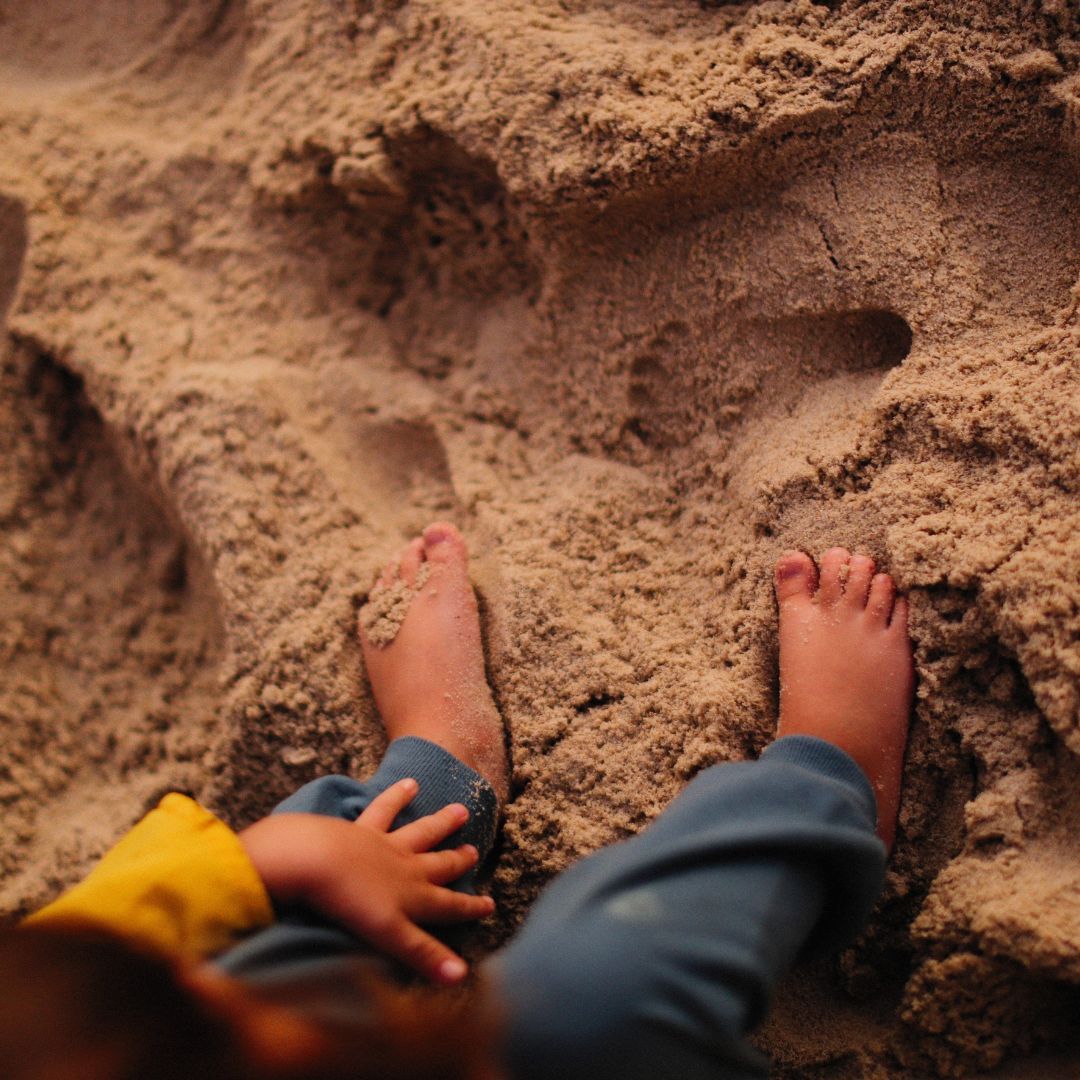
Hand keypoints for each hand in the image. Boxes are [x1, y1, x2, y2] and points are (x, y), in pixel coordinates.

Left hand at [239, 779, 494, 983]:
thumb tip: (461, 976)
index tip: (489, 904)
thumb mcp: (390, 936)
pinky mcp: (362, 829)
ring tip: (459, 809)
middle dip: (458, 860)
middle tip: (475, 851)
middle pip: (439, 864)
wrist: (315, 862)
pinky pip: (385, 808)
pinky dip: (397, 795)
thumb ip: (424, 955)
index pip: (448, 905)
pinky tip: (408, 782)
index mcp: (413, 896)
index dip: (470, 907)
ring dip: (441, 823)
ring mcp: (385, 845)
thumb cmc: (350, 904)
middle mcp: (406, 867)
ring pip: (421, 832)